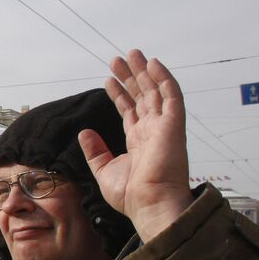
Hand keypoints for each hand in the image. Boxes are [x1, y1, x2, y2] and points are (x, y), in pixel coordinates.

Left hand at [80, 49, 194, 241]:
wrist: (149, 204)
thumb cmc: (131, 196)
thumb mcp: (104, 170)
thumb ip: (95, 150)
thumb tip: (84, 133)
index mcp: (139, 142)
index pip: (130, 111)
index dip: (120, 94)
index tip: (109, 80)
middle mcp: (152, 131)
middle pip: (141, 96)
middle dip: (131, 77)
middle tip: (118, 59)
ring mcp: (164, 127)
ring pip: (155, 91)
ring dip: (144, 72)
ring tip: (131, 54)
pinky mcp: (173, 124)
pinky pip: (171, 95)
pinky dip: (164, 78)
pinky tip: (154, 63)